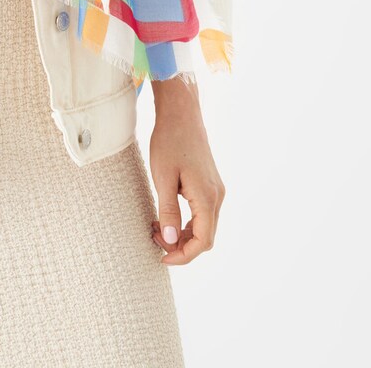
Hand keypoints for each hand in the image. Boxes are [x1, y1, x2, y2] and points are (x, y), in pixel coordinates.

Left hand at [148, 76, 225, 265]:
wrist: (181, 114)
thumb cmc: (169, 142)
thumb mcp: (162, 177)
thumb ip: (167, 211)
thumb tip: (171, 241)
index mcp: (207, 197)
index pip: (203, 241)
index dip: (184, 256)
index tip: (162, 258)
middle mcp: (217, 196)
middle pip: (206, 237)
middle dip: (181, 246)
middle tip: (154, 240)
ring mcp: (216, 190)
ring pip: (204, 226)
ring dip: (183, 234)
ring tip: (156, 229)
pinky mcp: (210, 184)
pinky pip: (202, 213)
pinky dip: (187, 222)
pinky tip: (166, 217)